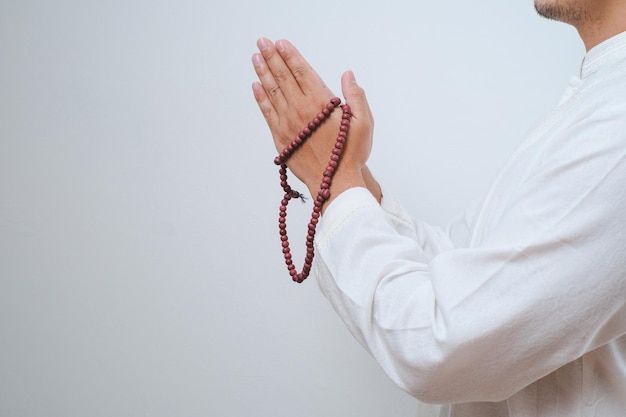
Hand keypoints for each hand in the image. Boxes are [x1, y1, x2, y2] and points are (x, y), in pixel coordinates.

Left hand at [252, 38, 377, 206]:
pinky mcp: (280, 137)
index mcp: (320, 103)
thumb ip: (356, 96)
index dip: (291, 55)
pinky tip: (255, 86)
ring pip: (272, 92)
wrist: (335, 183)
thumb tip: (347, 75)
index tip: (281, 43)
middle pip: (283, 77)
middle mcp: (300, 109)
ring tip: (256, 57)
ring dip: (263, 73)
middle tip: (262, 42)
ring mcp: (288, 123)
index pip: (302, 72)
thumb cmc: (351, 154)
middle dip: (272, 57)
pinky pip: (267, 113)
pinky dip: (260, 98)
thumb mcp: (364, 122)